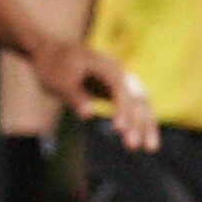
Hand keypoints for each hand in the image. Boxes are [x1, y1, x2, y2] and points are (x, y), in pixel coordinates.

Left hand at [32, 38, 157, 151]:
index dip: (122, 109)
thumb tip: (87, 114)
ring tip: (151, 149)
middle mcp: (119, 72)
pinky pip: (134, 108)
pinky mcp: (117, 91)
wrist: (50, 52)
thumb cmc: (53, 66)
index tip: (119, 129)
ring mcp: (120, 81)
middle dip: (138, 122)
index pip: (120, 89)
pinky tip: (143, 140)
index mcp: (105, 66)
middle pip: (137, 97)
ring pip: (141, 104)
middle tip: (133, 146)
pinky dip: (140, 123)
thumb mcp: (58, 82)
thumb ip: (75, 97)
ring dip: (146, 125)